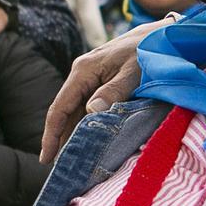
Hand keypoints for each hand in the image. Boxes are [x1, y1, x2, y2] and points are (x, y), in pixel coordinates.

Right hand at [39, 23, 158, 161]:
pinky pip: (87, 107)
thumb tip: (91, 112)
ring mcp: (90, 78)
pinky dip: (86, 125)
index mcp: (83, 71)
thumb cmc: (147, 52)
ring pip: (76, 112)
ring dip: (73, 135)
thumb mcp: (133, 72)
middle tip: (62, 170)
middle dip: (61, 140)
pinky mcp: (101, 82)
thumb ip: (114, 92)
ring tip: (73, 162)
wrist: (159, 35)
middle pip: (65, 113)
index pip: (60, 108)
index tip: (46, 158)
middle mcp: (81, 75)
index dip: (51, 135)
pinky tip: (87, 142)